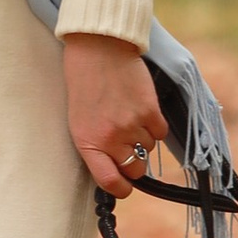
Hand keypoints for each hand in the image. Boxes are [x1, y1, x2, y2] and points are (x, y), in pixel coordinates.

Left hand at [64, 33, 166, 195]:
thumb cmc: (83, 83)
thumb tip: (113, 169)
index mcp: (87, 142)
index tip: (124, 186)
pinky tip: (140, 109)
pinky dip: (154, 125)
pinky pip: (160, 133)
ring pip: (149, 149)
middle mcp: (110, 137)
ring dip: (142, 138)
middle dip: (134, 163)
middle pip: (135, 169)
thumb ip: (94, 146)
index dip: (121, 188)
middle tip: (128, 147)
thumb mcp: (78, 120)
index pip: (110, 181)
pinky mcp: (150, 110)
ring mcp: (132, 125)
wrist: (97, 48)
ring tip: (127, 115)